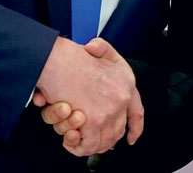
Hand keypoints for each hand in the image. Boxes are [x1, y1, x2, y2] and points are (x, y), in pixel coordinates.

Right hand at [33, 37, 143, 155]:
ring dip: (86, 142)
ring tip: (71, 133)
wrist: (56, 60)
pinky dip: (75, 145)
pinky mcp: (93, 123)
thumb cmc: (69, 56)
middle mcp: (122, 97)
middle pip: (117, 131)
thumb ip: (102, 48)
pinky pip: (88, 145)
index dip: (134, 127)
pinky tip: (67, 139)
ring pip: (103, 141)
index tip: (131, 138)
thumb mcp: (96, 46)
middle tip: (86, 137)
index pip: (137, 112)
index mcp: (126, 80)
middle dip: (102, 139)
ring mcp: (109, 112)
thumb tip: (94, 50)